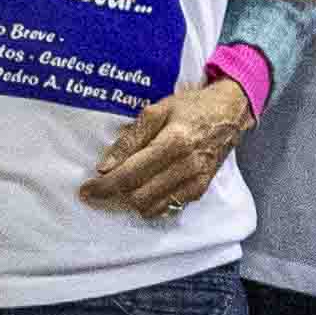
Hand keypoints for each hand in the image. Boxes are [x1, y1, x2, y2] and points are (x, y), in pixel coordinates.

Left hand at [83, 74, 254, 216]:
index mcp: (172, 143)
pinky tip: (145, 188)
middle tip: (101, 186)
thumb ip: (129, 140)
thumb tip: (105, 167)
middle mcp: (186, 166)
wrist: (229, 113)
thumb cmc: (190, 107)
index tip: (86, 191)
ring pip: (152, 207)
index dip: (104, 186)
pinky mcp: (200, 190)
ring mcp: (195, 182)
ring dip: (132, 201)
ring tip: (124, 185)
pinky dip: (151, 203)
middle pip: (138, 196)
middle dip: (115, 194)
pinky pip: (168, 207)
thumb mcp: (156, 111)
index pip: (130, 175)